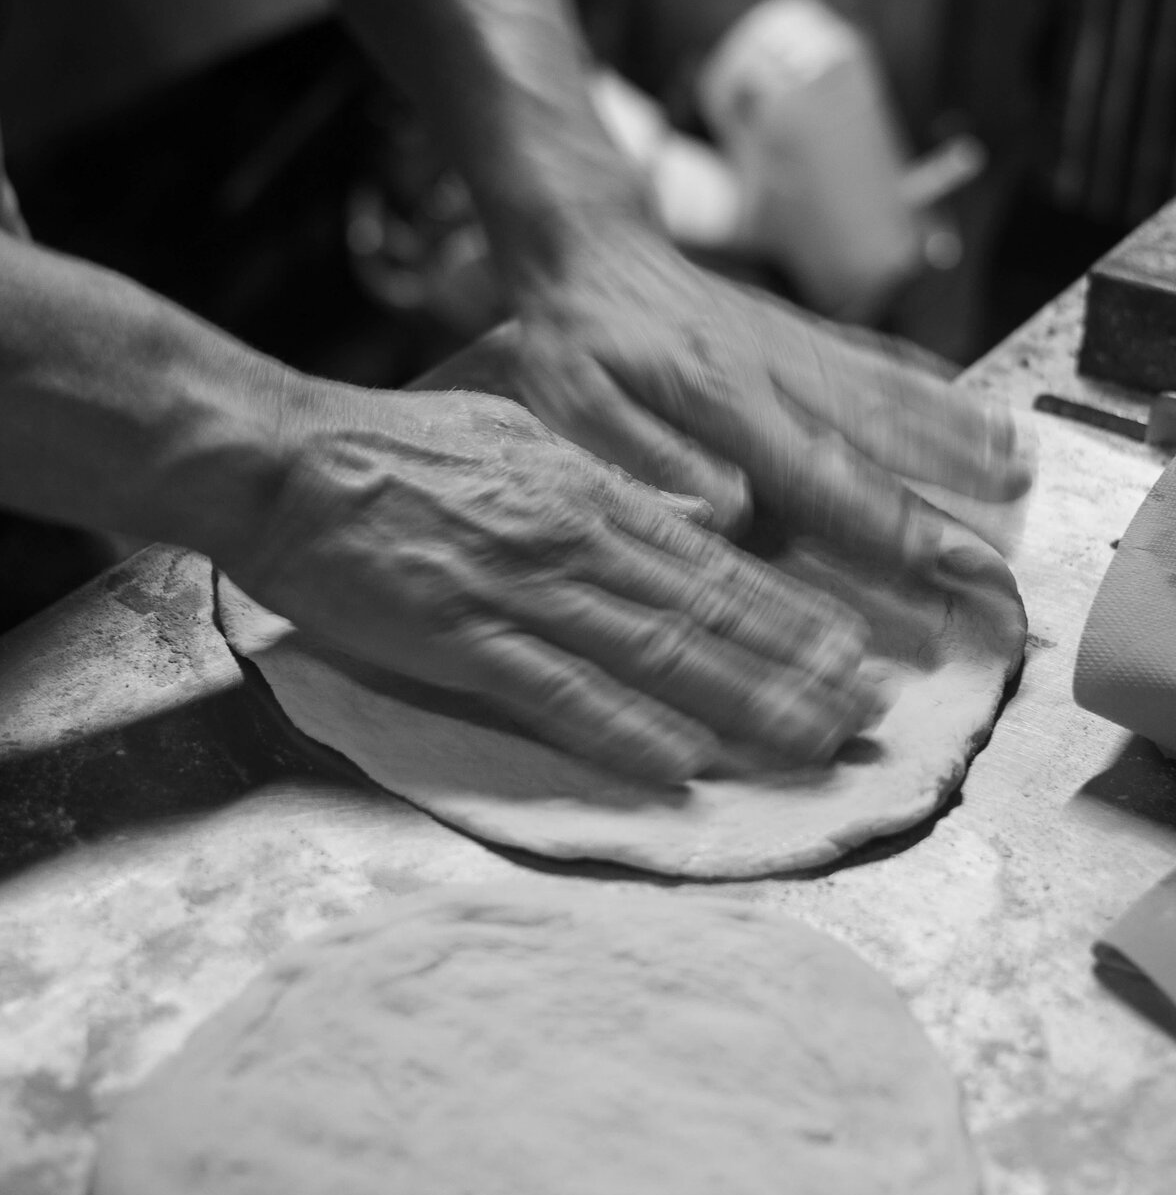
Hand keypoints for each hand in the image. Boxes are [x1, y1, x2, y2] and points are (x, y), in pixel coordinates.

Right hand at [226, 389, 878, 782]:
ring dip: (739, 702)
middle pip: (705, 612)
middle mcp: (572, 538)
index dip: (791, 612)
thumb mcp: (524, 430)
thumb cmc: (400, 448)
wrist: (288, 463)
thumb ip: (615, 475)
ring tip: (810, 741)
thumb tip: (701, 510)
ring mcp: (517, 591)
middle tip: (868, 713)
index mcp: (589, 491)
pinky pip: (552, 691)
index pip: (714, 560)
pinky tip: (678, 764)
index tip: (854, 650)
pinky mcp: (457, 639)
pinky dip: (619, 727)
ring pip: (652, 652)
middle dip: (795, 666)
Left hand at [513, 221, 1031, 558]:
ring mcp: (792, 345)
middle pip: (878, 434)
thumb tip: (734, 509)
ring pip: (890, 389)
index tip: (946, 558)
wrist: (586, 243)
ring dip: (958, 427)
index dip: (887, 521)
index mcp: (722, 402)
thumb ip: (651, 458)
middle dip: (952, 478)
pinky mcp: (795, 328)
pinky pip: (874, 353)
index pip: (820, 476)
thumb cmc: (572, 338)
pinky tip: (964, 399)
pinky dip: (927, 378)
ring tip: (1021, 458)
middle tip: (1015, 514)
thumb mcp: (579, 407)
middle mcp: (774, 371)